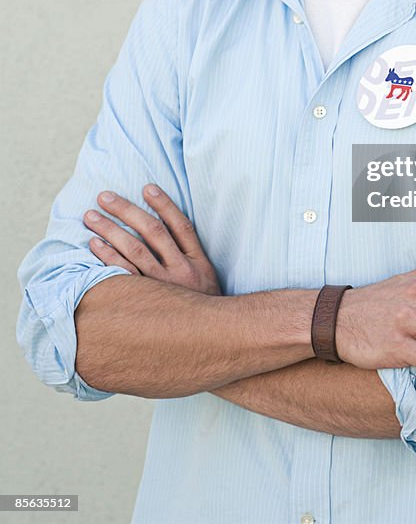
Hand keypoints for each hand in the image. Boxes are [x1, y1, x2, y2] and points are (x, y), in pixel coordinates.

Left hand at [83, 185, 220, 295]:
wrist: (210, 343)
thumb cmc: (203, 307)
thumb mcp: (207, 279)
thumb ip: (190, 255)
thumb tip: (168, 228)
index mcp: (198, 263)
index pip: (181, 226)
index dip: (164, 205)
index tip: (147, 187)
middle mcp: (180, 272)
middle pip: (152, 232)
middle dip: (127, 211)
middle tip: (104, 196)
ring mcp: (161, 288)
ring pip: (133, 251)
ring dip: (110, 230)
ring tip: (91, 216)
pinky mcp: (145, 303)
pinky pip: (122, 275)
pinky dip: (107, 257)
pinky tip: (94, 244)